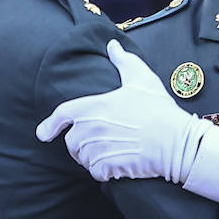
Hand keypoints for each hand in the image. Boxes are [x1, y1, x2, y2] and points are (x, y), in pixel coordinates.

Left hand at [37, 40, 218, 183]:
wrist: (175, 141)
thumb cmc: (157, 108)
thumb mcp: (141, 78)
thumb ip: (123, 60)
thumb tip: (112, 45)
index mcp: (92, 106)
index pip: (61, 115)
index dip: (50, 125)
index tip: (43, 134)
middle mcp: (89, 129)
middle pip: (71, 142)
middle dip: (81, 143)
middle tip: (100, 140)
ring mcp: (97, 150)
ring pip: (83, 158)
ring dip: (92, 157)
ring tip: (111, 150)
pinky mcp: (107, 168)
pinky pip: (96, 172)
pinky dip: (103, 171)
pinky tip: (117, 164)